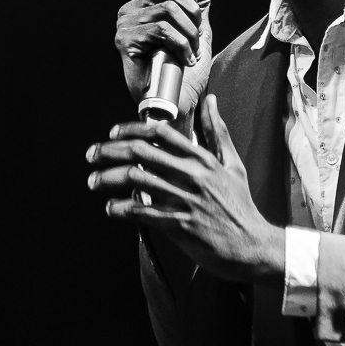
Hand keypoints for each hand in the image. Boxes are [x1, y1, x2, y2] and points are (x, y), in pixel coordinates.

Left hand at [85, 95, 283, 283]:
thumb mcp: (232, 164)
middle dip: (110, 151)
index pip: (160, 133)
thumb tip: (211, 100)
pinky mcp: (180, 225)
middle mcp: (192, 176)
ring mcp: (185, 200)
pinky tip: (111, 208)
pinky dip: (122, 209)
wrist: (253, 245)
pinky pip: (144, 213)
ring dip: (108, 179)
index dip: (131, 129)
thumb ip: (217, 132)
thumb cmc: (241, 205)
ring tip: (93, 181)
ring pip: (137, 180)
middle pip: (141, 153)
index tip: (113, 133)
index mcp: (202, 160)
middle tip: (92, 154)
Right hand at [114, 0, 212, 104]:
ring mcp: (125, 25)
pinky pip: (161, 30)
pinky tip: (184, 58)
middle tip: (197, 33)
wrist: (175, 103)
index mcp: (144, 4)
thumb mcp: (196, 33)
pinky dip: (181, 44)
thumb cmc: (184, 72)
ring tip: (191, 50)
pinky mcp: (125, 40)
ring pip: (168, 10)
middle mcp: (131, 10)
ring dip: (189, 32)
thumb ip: (197, 7)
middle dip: (192, 11)